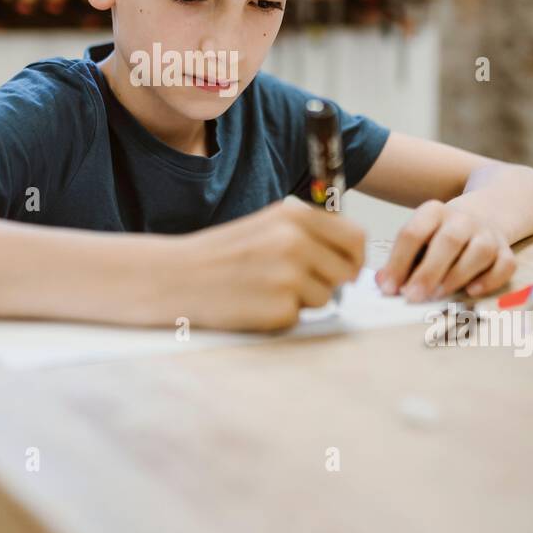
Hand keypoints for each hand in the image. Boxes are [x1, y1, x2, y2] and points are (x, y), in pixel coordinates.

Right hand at [177, 196, 365, 332]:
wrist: (178, 276)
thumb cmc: (223, 253)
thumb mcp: (267, 225)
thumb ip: (309, 234)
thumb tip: (352, 259)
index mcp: (295, 216)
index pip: (355, 237)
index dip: (354, 257)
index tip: (345, 267)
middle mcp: (296, 241)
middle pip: (345, 272)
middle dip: (329, 282)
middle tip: (296, 283)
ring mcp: (289, 275)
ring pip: (326, 297)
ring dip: (304, 300)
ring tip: (267, 289)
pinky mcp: (280, 307)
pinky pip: (301, 316)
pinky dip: (282, 315)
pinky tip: (255, 303)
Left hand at [375, 200, 516, 301]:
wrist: (483, 214)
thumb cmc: (439, 236)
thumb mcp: (417, 239)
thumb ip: (400, 261)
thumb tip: (383, 283)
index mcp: (433, 212)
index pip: (413, 233)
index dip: (399, 262)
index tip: (389, 288)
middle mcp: (463, 219)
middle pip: (448, 241)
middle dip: (428, 271)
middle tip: (413, 296)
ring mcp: (488, 233)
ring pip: (479, 251)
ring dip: (458, 275)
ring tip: (438, 295)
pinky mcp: (506, 249)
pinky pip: (505, 264)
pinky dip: (490, 280)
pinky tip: (471, 291)